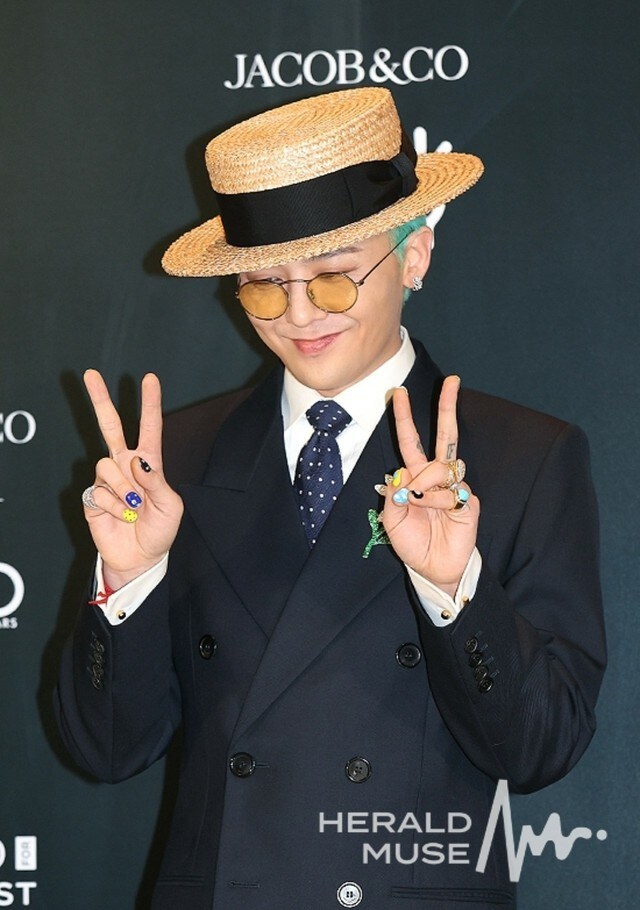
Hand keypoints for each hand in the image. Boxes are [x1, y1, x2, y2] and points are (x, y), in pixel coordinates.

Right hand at [82, 370, 183, 589]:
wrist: (140, 558)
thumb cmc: (160, 530)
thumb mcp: (171, 507)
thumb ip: (157, 483)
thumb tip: (137, 461)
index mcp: (149, 463)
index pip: (150, 427)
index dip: (149, 403)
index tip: (149, 379)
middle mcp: (125, 465)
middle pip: (110, 426)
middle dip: (100, 399)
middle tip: (90, 374)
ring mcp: (107, 480)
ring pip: (107, 465)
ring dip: (123, 490)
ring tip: (133, 509)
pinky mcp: (92, 496)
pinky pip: (99, 492)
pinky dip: (112, 507)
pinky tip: (120, 517)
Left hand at [381, 377, 478, 596]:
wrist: (433, 568)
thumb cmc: (412, 543)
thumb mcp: (391, 519)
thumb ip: (393, 494)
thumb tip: (403, 473)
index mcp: (415, 476)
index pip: (410, 441)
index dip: (405, 417)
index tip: (399, 393)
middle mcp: (436, 476)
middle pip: (445, 435)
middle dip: (447, 407)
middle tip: (451, 380)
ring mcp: (454, 486)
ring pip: (439, 467)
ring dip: (424, 483)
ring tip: (418, 503)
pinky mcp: (468, 500)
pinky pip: (449, 491)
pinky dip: (437, 501)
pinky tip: (437, 514)